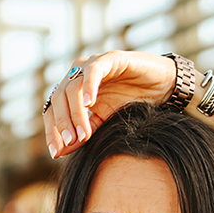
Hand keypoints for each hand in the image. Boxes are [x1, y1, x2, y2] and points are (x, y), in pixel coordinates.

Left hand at [43, 50, 178, 158]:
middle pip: (58, 99)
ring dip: (76, 113)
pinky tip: (90, 103)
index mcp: (72, 91)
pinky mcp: (109, 58)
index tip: (56, 154)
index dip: (52, 132)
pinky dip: (89, 86)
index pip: (53, 111)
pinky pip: (93, 71)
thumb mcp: (103, 124)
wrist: (161, 88)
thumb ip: (83, 134)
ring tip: (85, 134)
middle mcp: (77, 75)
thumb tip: (60, 152)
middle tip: (72, 143)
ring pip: (72, 88)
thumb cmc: (131, 103)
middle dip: (63, 123)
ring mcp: (92, 64)